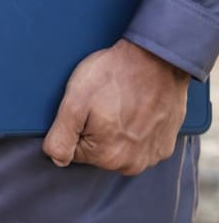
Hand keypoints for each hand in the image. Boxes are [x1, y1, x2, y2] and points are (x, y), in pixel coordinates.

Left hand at [43, 39, 190, 175]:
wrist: (156, 57)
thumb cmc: (113, 76)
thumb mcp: (74, 103)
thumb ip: (60, 138)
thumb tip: (57, 160)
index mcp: (107, 157)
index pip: (74, 150)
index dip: (74, 126)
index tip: (86, 107)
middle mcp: (132, 164)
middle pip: (98, 151)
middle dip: (95, 129)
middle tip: (104, 103)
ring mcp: (152, 156)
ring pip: (119, 147)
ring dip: (117, 129)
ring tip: (121, 103)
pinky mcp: (165, 144)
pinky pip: (141, 142)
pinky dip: (137, 128)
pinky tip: (137, 108)